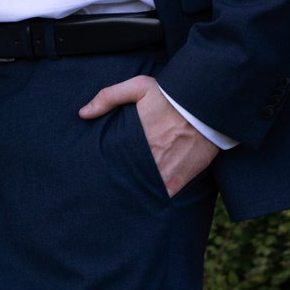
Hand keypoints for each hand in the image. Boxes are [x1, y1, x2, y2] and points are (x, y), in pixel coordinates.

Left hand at [78, 75, 219, 196]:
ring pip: (142, 190)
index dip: (103, 169)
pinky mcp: (179, 181)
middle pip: (125, 178)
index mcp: (133, 140)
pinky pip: (163, 196)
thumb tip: (82, 113)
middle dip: (117, 183)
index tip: (97, 172)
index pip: (111, 161)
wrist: (206, 107)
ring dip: (135, 192)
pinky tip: (146, 202)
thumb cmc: (170, 96)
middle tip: (106, 190)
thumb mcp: (138, 87)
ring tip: (123, 201)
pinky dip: (155, 198)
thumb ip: (108, 97)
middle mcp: (146, 160)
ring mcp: (163, 173)